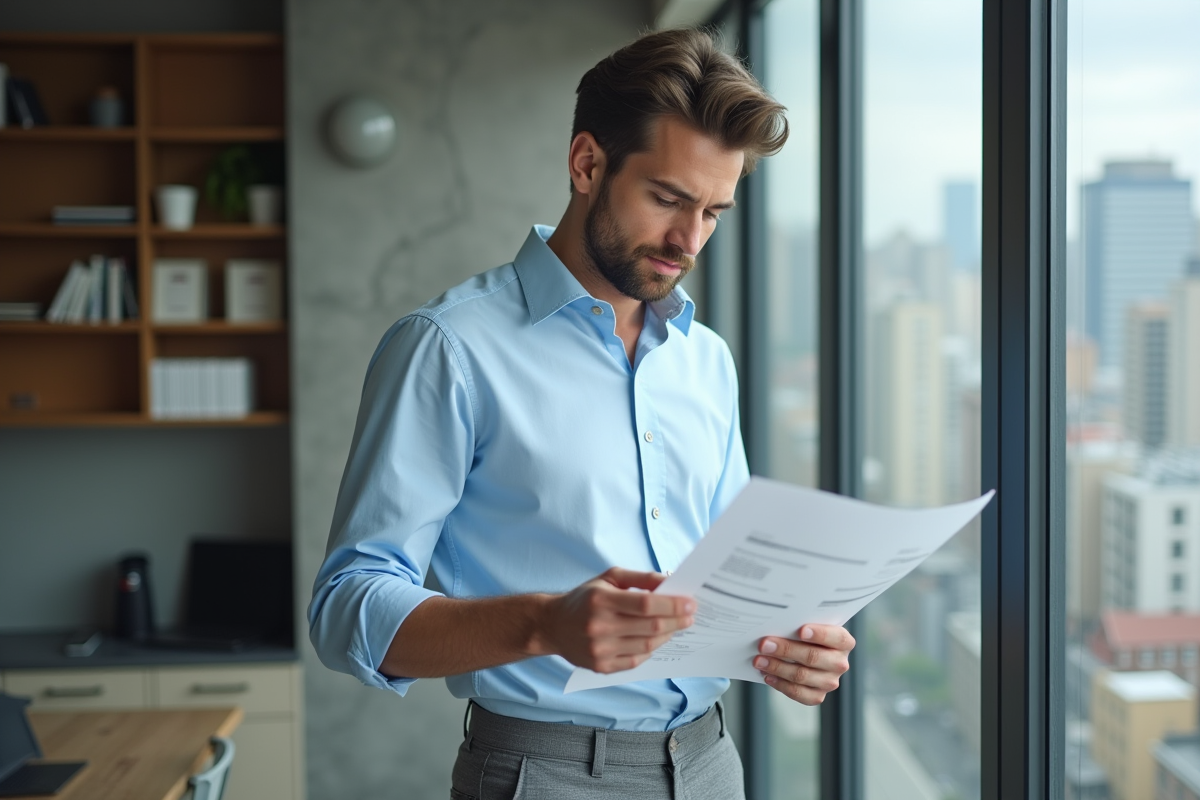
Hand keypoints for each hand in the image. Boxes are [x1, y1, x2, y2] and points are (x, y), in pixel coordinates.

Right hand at [535, 567, 695, 673]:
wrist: (552, 625)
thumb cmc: (585, 598)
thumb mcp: (609, 578)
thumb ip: (640, 578)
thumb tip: (670, 582)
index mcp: (601, 601)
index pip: (645, 604)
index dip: (672, 604)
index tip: (691, 602)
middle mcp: (599, 627)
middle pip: (650, 627)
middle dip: (676, 620)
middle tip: (691, 615)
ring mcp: (600, 650)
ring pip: (647, 645)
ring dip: (667, 635)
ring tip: (676, 626)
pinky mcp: (601, 667)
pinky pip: (636, 660)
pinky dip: (651, 648)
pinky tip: (656, 639)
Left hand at [753, 624, 854, 704]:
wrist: (806, 650)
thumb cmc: (806, 633)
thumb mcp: (808, 624)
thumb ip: (799, 623)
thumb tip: (775, 624)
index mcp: (843, 642)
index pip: (837, 638)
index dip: (820, 634)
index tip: (801, 630)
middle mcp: (840, 663)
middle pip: (813, 657)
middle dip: (786, 650)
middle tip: (764, 644)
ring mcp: (830, 682)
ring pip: (802, 676)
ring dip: (777, 667)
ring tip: (759, 660)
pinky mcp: (817, 695)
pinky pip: (798, 693)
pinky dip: (780, 684)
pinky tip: (767, 676)